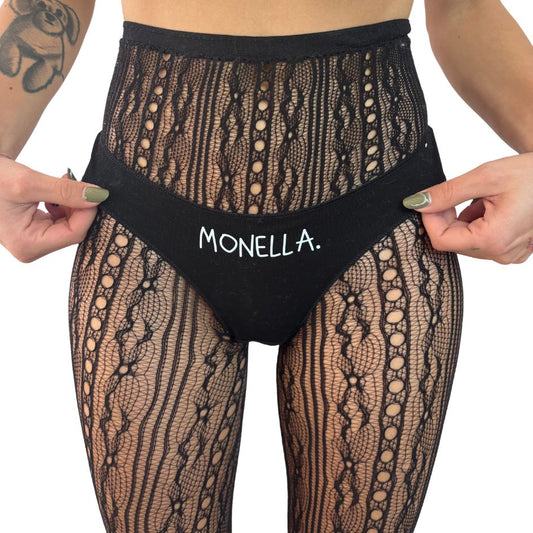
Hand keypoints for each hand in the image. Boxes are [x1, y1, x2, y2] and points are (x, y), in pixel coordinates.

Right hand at [0, 155, 108, 262]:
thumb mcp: (28, 183)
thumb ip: (65, 191)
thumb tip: (97, 196)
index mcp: (27, 245)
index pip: (74, 234)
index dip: (88, 212)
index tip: (94, 192)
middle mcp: (31, 248)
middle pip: (73, 231)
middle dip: (80, 207)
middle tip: (77, 183)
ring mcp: (34, 241)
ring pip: (69, 225)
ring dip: (73, 204)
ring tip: (64, 182)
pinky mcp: (36, 231)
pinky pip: (61, 221)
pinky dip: (65, 205)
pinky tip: (57, 191)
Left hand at [402, 152, 532, 263]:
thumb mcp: (486, 177)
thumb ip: (447, 193)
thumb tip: (416, 203)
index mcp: (493, 239)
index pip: (441, 240)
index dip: (429, 219)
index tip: (429, 199)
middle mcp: (500, 254)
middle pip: (452, 240)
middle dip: (446, 216)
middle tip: (456, 191)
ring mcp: (508, 254)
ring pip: (465, 239)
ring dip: (464, 218)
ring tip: (485, 197)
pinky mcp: (512, 250)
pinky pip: (481, 240)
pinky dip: (478, 222)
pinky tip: (493, 206)